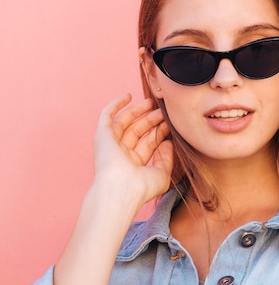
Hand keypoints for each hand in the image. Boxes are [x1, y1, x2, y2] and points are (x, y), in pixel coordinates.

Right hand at [94, 94, 173, 209]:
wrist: (122, 189)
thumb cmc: (142, 187)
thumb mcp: (162, 174)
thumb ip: (167, 158)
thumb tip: (168, 143)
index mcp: (134, 166)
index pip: (148, 144)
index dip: (159, 133)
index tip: (171, 124)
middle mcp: (121, 155)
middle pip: (138, 132)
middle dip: (151, 120)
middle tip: (163, 111)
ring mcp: (111, 145)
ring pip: (125, 123)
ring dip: (138, 112)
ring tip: (152, 103)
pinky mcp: (102, 136)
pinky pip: (107, 116)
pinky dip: (115, 105)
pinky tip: (128, 96)